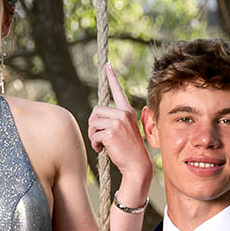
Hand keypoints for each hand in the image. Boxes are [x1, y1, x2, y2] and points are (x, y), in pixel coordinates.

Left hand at [87, 63, 153, 196]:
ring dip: (93, 136)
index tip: (107, 65)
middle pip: (95, 111)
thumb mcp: (122, 131)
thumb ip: (112, 121)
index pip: (118, 91)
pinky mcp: (111, 131)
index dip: (112, 77)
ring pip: (92, 122)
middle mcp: (123, 113)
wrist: (136, 165)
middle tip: (99, 138)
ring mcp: (118, 121)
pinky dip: (95, 144)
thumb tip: (96, 118)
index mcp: (127, 111)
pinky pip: (94, 134)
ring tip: (101, 145)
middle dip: (93, 126)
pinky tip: (102, 150)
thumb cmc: (128, 151)